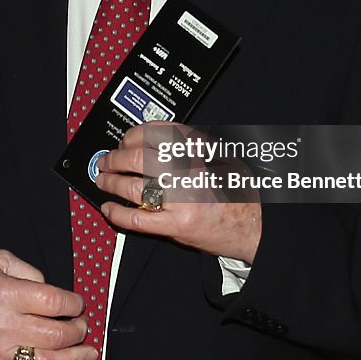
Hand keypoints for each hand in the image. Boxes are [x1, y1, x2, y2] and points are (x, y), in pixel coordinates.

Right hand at [0, 249, 97, 359]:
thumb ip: (27, 269)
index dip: (73, 304)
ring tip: (85, 352)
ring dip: (72, 358)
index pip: (53, 301)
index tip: (77, 304)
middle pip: (56, 334)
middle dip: (78, 331)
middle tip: (83, 326)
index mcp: (5, 294)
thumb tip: (49, 289)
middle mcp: (4, 325)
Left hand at [95, 123, 262, 261]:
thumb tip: (149, 139)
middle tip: (105, 160)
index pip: (156, 133)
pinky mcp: (178, 226)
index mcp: (199, 150)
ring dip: (111, 182)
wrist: (257, 226)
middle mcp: (190, 171)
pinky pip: (139, 219)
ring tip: (102, 180)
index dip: (133, 135)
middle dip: (115, 158)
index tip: (124, 139)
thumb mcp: (219, 155)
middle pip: (138, 158)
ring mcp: (182, 200)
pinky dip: (118, 213)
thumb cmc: (238, 191)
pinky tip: (110, 208)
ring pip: (134, 186)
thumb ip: (188, 145)